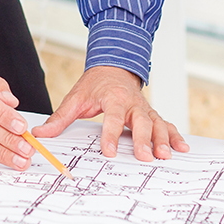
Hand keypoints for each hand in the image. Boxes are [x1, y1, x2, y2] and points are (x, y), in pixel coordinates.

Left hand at [33, 65, 189, 160]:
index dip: (110, 135)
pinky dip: (175, 136)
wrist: (115, 66)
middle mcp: (132, 103)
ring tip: (166, 156)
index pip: (112, 118)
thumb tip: (41, 133)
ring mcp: (145, 109)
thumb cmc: (96, 84)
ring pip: (157, 124)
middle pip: (141, 122)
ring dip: (163, 140)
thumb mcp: (76, 98)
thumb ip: (60, 118)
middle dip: (144, 140)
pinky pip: (166, 124)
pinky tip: (182, 148)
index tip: (108, 151)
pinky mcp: (152, 114)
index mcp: (114, 98)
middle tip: (145, 157)